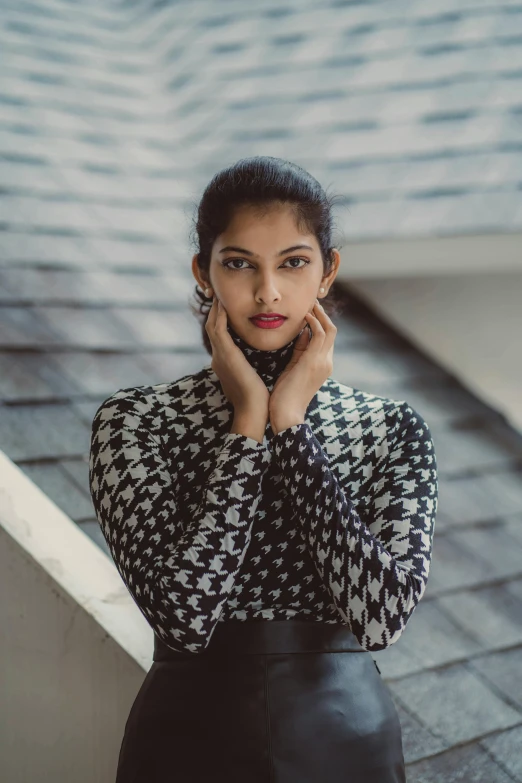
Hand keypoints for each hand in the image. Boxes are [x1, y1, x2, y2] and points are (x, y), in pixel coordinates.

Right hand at [205, 297, 269, 417]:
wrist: (254, 410)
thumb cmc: (258, 398)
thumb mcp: (252, 377)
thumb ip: (251, 365)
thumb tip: (259, 358)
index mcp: (224, 362)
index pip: (220, 335)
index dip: (222, 320)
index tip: (228, 307)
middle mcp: (218, 357)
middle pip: (212, 327)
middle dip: (215, 311)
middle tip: (219, 296)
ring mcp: (219, 356)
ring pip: (212, 325)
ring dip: (215, 309)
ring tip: (220, 295)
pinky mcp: (225, 354)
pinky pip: (218, 329)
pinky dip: (220, 316)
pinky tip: (223, 305)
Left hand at [269, 300, 336, 434]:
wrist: (286, 415)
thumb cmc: (284, 396)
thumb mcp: (293, 369)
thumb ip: (299, 352)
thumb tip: (301, 333)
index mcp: (322, 365)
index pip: (326, 338)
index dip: (318, 322)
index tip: (307, 310)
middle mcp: (327, 362)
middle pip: (331, 330)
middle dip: (321, 314)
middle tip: (310, 301)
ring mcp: (323, 362)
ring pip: (329, 329)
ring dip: (318, 314)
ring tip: (308, 303)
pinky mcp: (314, 361)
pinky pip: (319, 334)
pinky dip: (313, 322)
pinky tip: (303, 315)